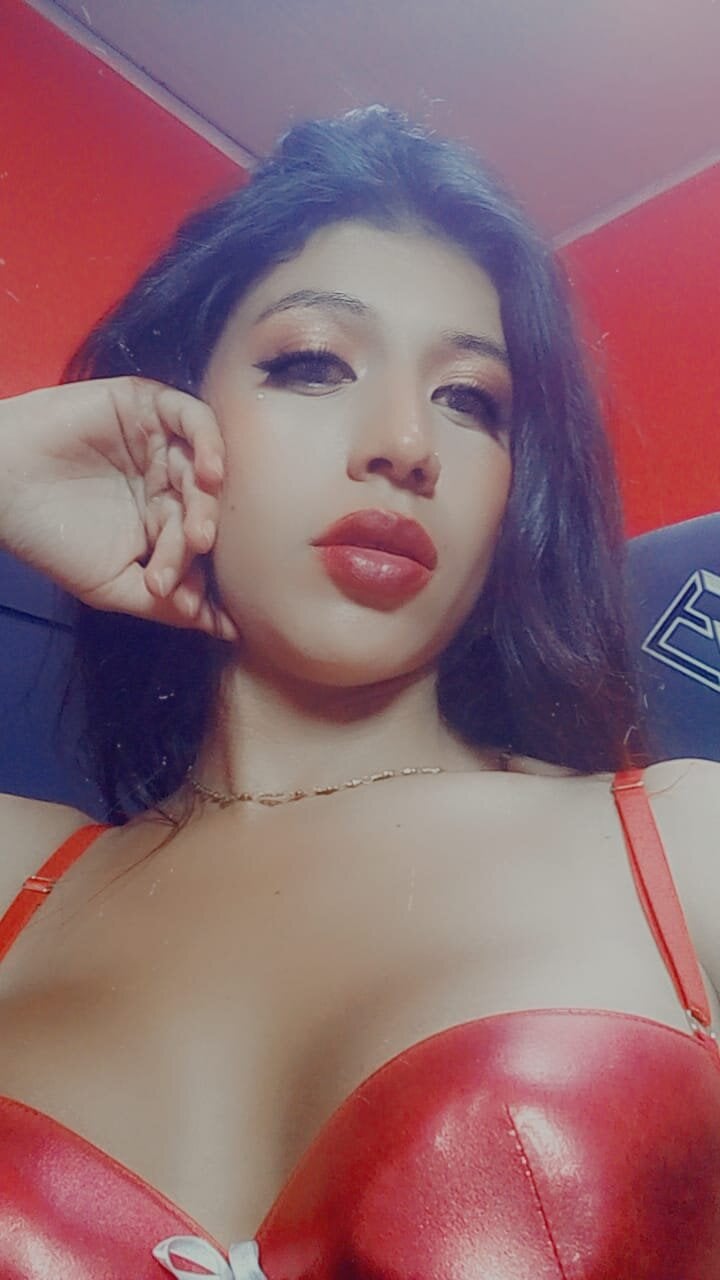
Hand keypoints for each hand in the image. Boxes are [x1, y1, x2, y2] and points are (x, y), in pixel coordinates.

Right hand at [0, 377, 238, 639]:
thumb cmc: (48, 538)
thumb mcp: (110, 586)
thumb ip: (165, 606)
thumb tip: (227, 630)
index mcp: (162, 519)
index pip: (196, 546)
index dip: (201, 578)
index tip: (195, 608)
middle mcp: (166, 479)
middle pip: (204, 507)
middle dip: (202, 536)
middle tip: (192, 556)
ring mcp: (160, 442)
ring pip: (204, 466)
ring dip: (208, 501)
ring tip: (200, 533)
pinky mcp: (147, 405)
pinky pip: (194, 417)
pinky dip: (209, 444)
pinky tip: (208, 475)